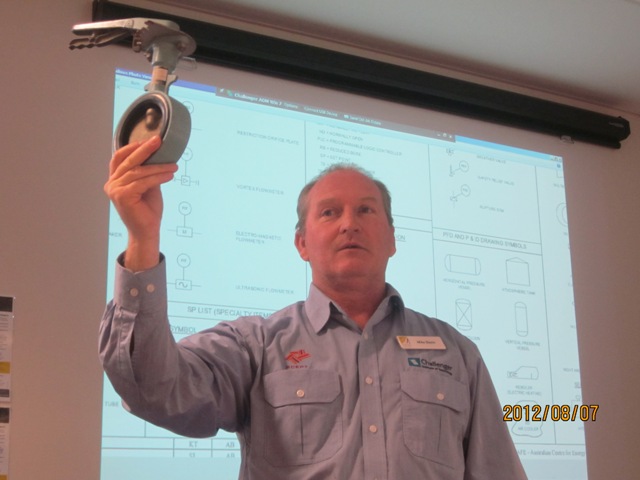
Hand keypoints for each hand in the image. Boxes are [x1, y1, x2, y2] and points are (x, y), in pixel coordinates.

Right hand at [104, 136, 178, 270]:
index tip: (148, 140)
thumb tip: (158, 154)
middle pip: (129, 162)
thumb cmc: (147, 210)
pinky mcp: (123, 196)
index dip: (132, 147)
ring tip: (173, 165)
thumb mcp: (148, 186)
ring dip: (158, 166)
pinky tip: (170, 174)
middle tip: (158, 140)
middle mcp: (111, 184)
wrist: (147, 231)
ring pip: (138, 172)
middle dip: (145, 150)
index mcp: (115, 180)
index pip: (119, 158)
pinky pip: (143, 182)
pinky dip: (158, 177)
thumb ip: (147, 172)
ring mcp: (115, 190)